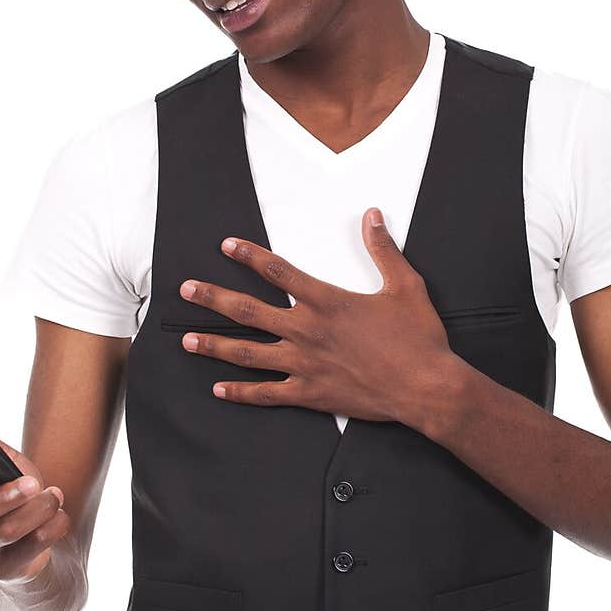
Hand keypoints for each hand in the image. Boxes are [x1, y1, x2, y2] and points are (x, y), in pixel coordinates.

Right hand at [0, 437, 69, 584]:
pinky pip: (30, 547)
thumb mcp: (7, 468)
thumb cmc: (15, 493)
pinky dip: (53, 525)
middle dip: (0, 500)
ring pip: (4, 532)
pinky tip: (59, 514)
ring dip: (37, 509)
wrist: (34, 537)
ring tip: (55, 495)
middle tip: (32, 484)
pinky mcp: (4, 568)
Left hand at [177, 207, 454, 423]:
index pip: (278, 272)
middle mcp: (307, 332)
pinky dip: (241, 393)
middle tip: (185, 290)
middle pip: (248, 311)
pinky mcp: (310, 395)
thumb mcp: (405, 286)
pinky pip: (266, 395)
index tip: (226, 245)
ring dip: (215, 346)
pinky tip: (219, 390)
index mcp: (327, 302)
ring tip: (187, 340)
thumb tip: (372, 215)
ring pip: (248, 354)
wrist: (426, 388)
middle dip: (213, 298)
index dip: (249, 256)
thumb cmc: (418, 338)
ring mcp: (304, 365)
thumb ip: (383, 250)